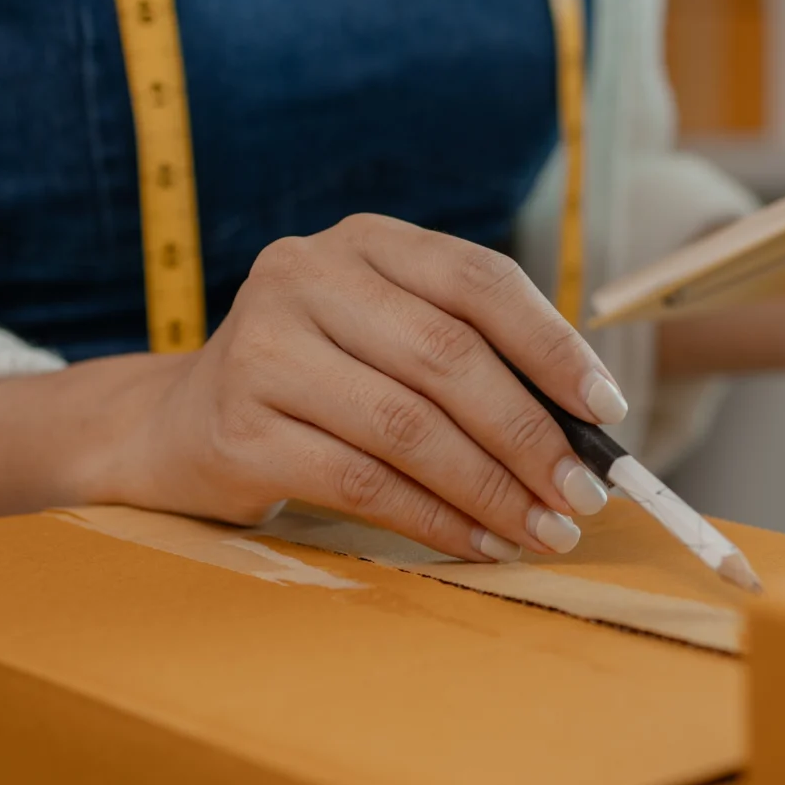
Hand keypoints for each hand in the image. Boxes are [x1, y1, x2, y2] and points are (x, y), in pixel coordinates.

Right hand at [98, 216, 623, 561]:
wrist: (177, 424)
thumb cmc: (319, 381)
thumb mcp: (387, 334)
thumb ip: (473, 355)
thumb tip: (587, 426)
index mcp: (364, 242)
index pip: (478, 281)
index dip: (552, 346)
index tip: (607, 410)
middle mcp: (306, 277)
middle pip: (447, 359)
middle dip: (531, 435)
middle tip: (583, 494)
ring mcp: (263, 350)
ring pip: (408, 427)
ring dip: (491, 489)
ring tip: (543, 530)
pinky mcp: (240, 430)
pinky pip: (362, 483)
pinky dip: (435, 520)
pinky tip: (479, 543)